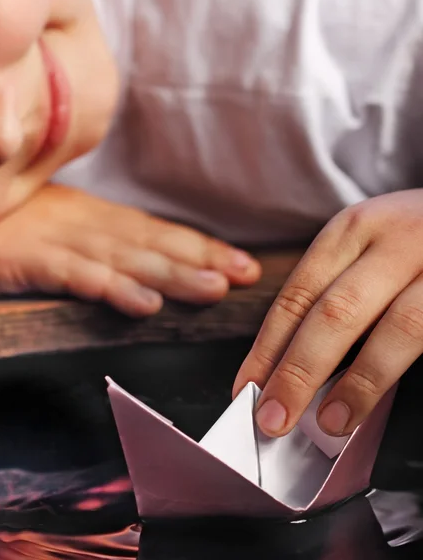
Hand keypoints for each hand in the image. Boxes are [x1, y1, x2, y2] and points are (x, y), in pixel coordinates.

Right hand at [0, 184, 260, 315]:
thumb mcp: (48, 238)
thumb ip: (90, 249)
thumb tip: (136, 272)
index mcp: (84, 217)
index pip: (152, 233)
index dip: (198, 248)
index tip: (242, 265)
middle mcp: (74, 222)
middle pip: (146, 242)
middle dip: (199, 258)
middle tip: (246, 273)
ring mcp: (47, 238)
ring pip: (119, 256)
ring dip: (167, 273)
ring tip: (212, 288)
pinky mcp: (16, 257)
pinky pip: (70, 274)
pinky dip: (108, 287)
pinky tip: (141, 303)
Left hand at [233, 190, 422, 438]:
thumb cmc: (414, 240)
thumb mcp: (367, 249)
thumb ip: (335, 294)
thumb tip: (291, 367)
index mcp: (352, 230)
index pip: (297, 296)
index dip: (267, 348)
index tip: (246, 388)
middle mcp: (394, 240)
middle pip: (335, 312)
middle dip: (297, 372)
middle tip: (273, 418)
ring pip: (397, 327)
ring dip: (359, 383)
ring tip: (331, 422)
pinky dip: (403, 371)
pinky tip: (384, 401)